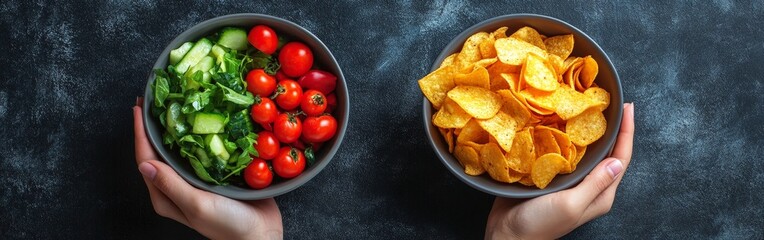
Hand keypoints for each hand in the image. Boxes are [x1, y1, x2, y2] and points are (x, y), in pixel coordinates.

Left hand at [133, 98, 282, 239]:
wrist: (261, 234)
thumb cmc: (229, 225)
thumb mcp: (197, 205)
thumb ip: (171, 185)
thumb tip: (145, 164)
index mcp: (166, 196)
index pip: (145, 159)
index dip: (140, 132)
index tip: (139, 108)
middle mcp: (177, 187)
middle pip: (158, 152)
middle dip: (153, 126)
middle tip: (151, 99)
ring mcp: (195, 181)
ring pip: (179, 149)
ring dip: (175, 127)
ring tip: (175, 104)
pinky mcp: (214, 176)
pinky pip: (201, 151)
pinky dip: (198, 135)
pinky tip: (203, 121)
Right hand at [485, 103, 634, 238]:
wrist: (507, 234)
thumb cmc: (539, 225)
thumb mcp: (571, 204)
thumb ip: (595, 184)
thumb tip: (617, 162)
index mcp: (600, 195)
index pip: (620, 159)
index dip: (626, 132)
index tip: (627, 108)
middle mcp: (588, 187)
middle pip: (606, 152)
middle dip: (610, 127)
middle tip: (609, 102)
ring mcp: (569, 181)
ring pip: (584, 151)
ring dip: (586, 130)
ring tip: (586, 107)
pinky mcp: (550, 176)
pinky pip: (562, 152)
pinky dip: (563, 136)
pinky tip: (559, 122)